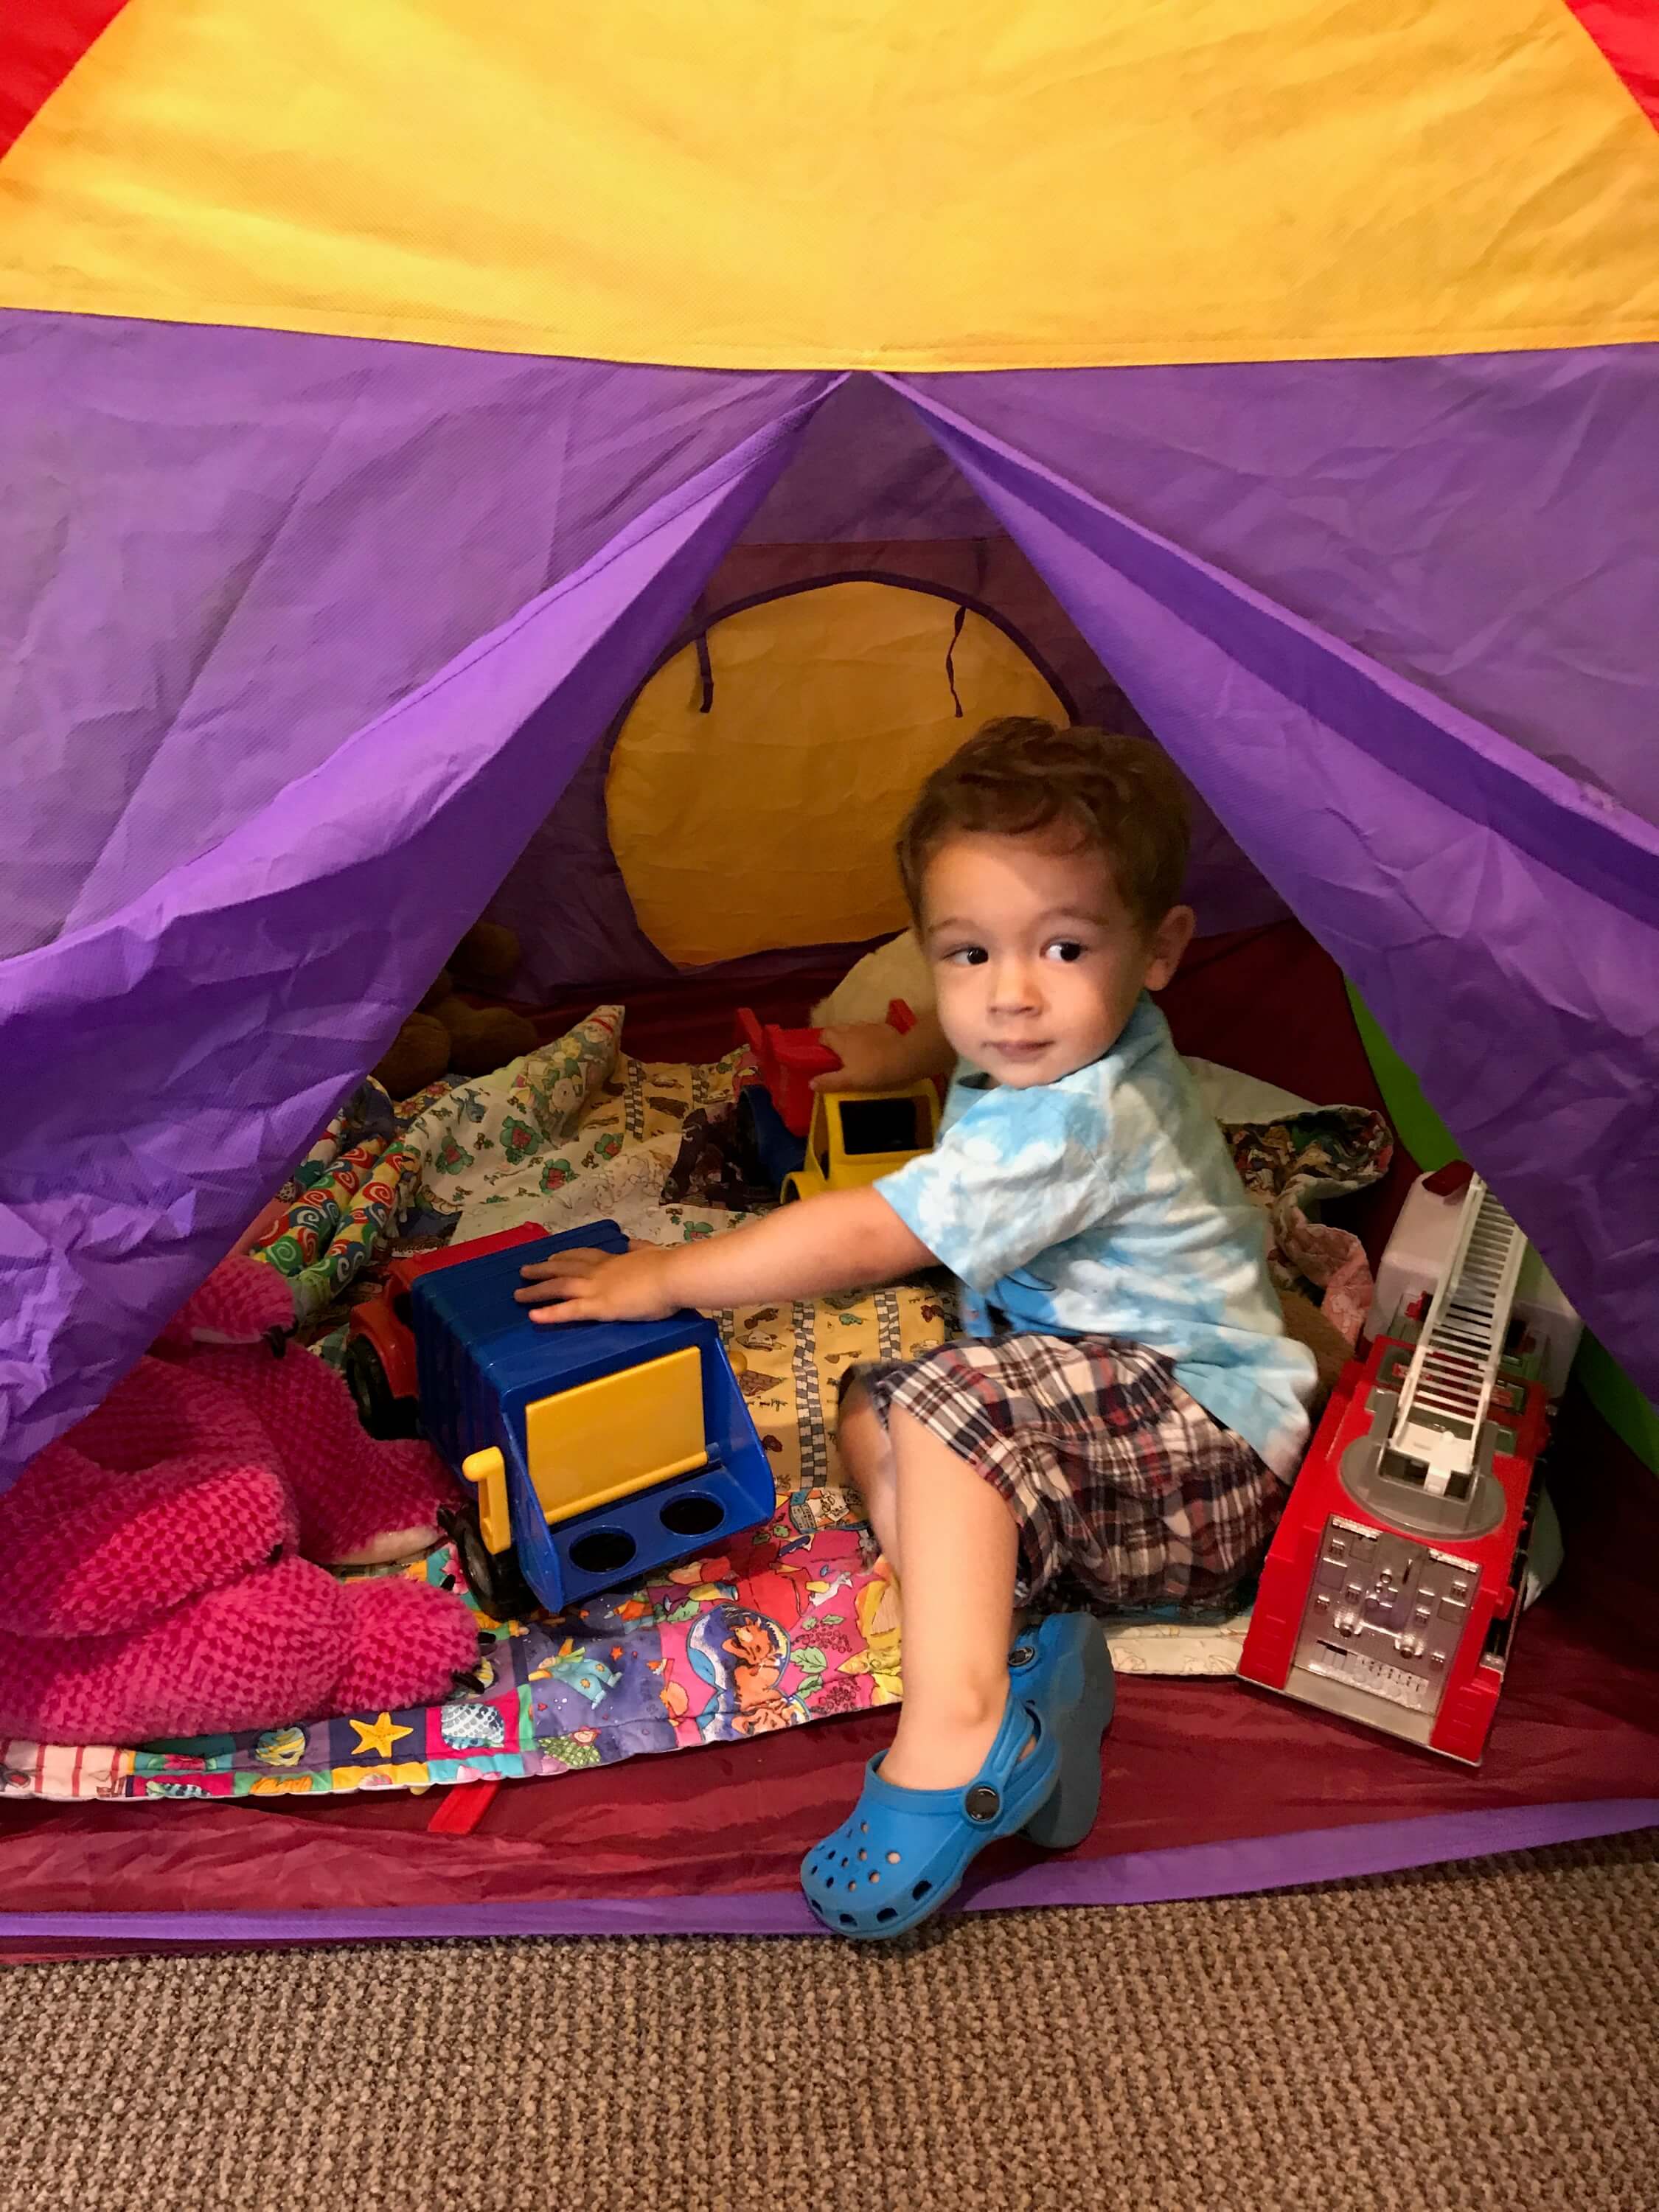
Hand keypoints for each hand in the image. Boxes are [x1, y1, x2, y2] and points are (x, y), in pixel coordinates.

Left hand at [515, 1244, 678, 1323]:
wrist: (673, 1275)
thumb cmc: (669, 1266)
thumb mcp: (652, 1251)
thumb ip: (641, 1248)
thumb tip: (634, 1243)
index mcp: (614, 1260)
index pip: (583, 1256)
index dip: (565, 1256)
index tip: (552, 1257)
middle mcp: (599, 1271)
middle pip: (563, 1268)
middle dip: (542, 1270)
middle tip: (524, 1271)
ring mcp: (596, 1288)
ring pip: (558, 1287)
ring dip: (536, 1290)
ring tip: (517, 1294)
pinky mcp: (599, 1306)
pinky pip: (568, 1310)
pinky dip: (549, 1313)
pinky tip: (533, 1317)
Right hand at [811, 1021, 930, 1093]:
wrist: (908, 1058)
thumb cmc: (875, 1071)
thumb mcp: (850, 1081)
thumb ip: (829, 1081)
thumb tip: (810, 1083)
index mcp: (841, 1040)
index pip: (824, 1035)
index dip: (823, 1045)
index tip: (826, 1058)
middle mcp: (852, 1028)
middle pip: (838, 1030)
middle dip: (837, 1041)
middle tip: (841, 1059)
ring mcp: (870, 1026)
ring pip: (855, 1030)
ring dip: (854, 1039)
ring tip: (859, 1055)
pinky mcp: (886, 1028)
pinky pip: (872, 1032)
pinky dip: (871, 1039)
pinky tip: (878, 1051)